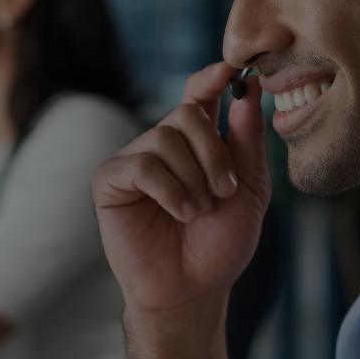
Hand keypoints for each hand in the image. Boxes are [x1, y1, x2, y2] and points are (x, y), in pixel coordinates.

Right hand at [93, 63, 268, 317]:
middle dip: (214, 153)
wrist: (192, 289)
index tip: (231, 69)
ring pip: (166, 138)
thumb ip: (247, 140)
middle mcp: (163, 144)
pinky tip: (180, 213)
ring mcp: (134, 159)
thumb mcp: (249, 190)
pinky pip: (142, 165)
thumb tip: (248, 88)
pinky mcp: (110, 180)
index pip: (200, 93)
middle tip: (224, 191)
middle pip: (188, 113)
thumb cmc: (220, 244)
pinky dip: (170, 190)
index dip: (212, 77)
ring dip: (194, 179)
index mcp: (196, 142)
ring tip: (198, 212)